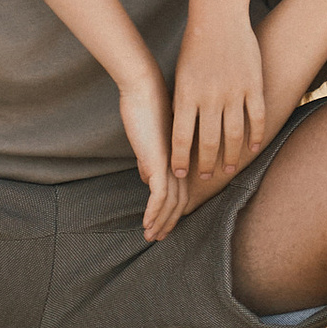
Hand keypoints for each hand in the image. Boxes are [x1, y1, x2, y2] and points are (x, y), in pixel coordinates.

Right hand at [120, 71, 187, 242]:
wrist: (145, 89)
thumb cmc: (145, 107)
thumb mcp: (150, 139)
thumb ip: (150, 159)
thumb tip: (147, 177)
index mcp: (181, 158)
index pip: (181, 192)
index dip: (173, 212)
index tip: (163, 226)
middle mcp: (181, 163)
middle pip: (180, 201)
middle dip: (168, 222)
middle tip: (157, 238)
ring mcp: (172, 163)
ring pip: (171, 203)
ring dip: (160, 222)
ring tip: (150, 237)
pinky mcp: (161, 162)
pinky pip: (160, 196)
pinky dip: (154, 213)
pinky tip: (147, 224)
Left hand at [171, 13, 265, 187]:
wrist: (218, 18)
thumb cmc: (195, 47)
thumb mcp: (181, 76)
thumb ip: (182, 104)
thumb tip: (180, 133)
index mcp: (187, 94)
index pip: (181, 136)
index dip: (180, 159)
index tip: (179, 174)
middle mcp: (210, 97)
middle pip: (208, 141)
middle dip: (205, 164)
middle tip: (204, 177)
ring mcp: (234, 91)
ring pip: (234, 134)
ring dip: (231, 156)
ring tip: (229, 169)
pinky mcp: (253, 85)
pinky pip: (257, 117)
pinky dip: (256, 135)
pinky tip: (253, 148)